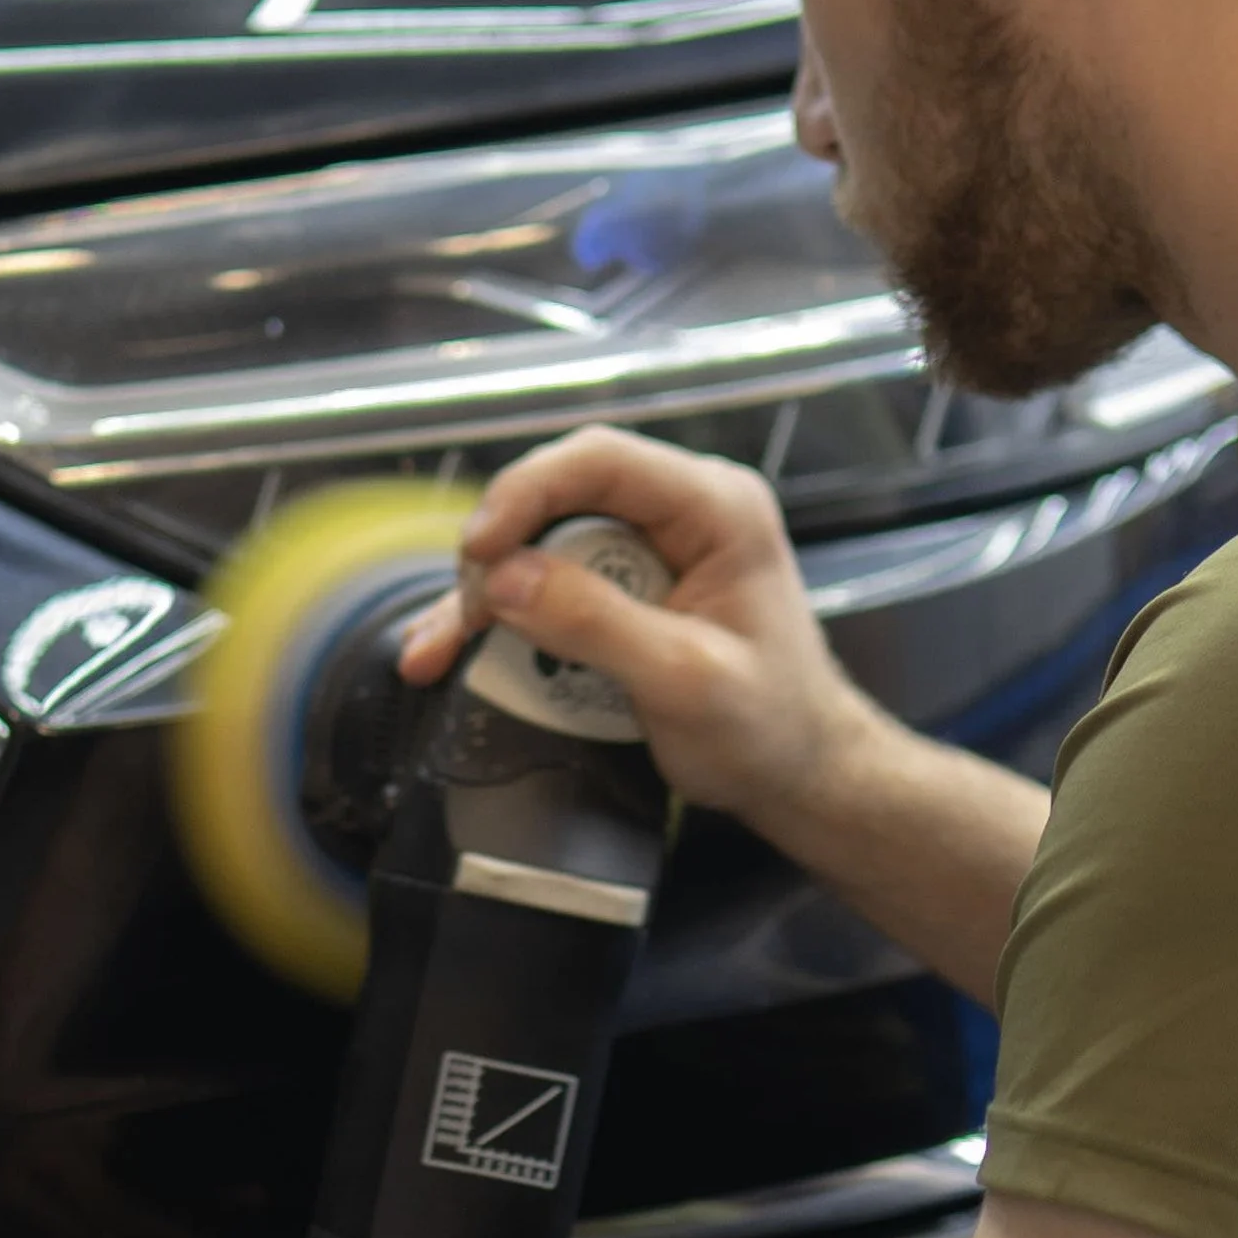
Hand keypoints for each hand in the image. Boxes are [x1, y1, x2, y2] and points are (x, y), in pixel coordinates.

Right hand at [398, 426, 885, 846]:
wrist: (800, 775)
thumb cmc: (771, 729)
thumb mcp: (684, 680)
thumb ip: (597, 624)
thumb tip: (505, 579)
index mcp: (717, 508)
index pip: (602, 462)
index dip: (526, 492)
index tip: (480, 551)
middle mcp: (681, 510)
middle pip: (560, 496)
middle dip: (498, 553)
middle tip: (467, 616)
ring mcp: (650, 547)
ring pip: (542, 542)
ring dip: (486, 593)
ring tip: (437, 648)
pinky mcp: (625, 586)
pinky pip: (549, 583)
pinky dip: (503, 618)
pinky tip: (450, 647)